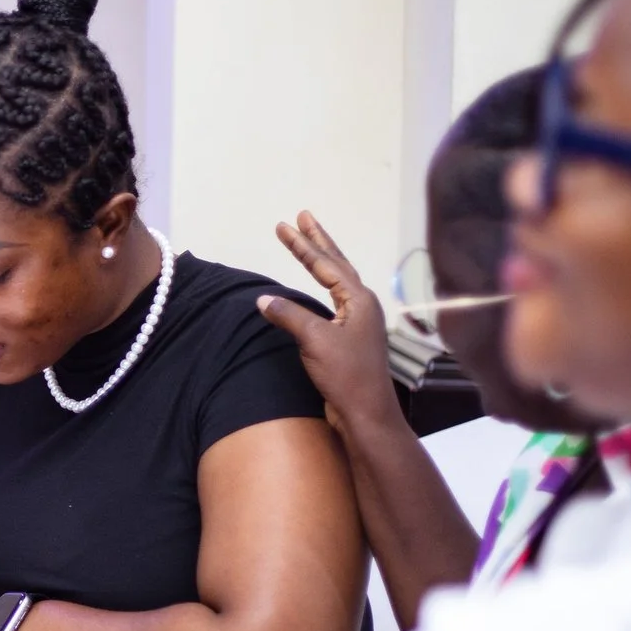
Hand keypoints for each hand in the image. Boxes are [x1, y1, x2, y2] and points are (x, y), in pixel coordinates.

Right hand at [258, 211, 399, 434]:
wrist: (366, 412)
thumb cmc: (346, 376)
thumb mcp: (315, 341)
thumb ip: (289, 316)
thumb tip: (263, 299)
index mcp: (358, 300)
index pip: (325, 264)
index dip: (303, 245)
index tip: (284, 226)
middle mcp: (362, 305)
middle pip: (337, 264)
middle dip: (318, 241)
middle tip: (302, 217)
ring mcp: (358, 321)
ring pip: (338, 280)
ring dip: (322, 260)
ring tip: (310, 241)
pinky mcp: (351, 337)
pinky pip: (334, 299)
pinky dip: (323, 284)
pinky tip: (317, 286)